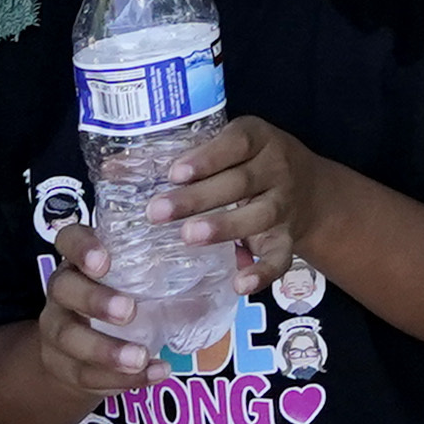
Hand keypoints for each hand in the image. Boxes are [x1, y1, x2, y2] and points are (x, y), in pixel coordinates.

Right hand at [32, 220, 154, 402]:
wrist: (76, 355)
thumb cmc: (119, 301)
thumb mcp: (135, 282)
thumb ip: (165, 274)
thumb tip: (222, 272)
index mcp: (81, 261)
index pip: (68, 240)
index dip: (82, 247)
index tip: (104, 261)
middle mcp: (63, 292)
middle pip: (63, 289)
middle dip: (96, 300)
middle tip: (129, 311)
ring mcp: (58, 331)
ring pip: (70, 338)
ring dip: (107, 350)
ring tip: (140, 356)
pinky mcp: (64, 367)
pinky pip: (87, 375)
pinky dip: (122, 379)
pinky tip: (154, 374)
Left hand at [152, 114, 325, 281]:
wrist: (311, 190)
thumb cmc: (249, 164)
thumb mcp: (225, 148)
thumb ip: (179, 157)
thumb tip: (112, 170)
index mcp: (258, 140)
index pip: (235, 144)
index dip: (206, 158)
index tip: (173, 173)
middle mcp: (277, 169)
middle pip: (239, 182)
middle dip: (197, 198)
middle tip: (157, 212)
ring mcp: (285, 205)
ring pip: (259, 216)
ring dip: (224, 227)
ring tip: (188, 238)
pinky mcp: (289, 239)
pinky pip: (281, 257)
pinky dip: (263, 272)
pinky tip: (239, 284)